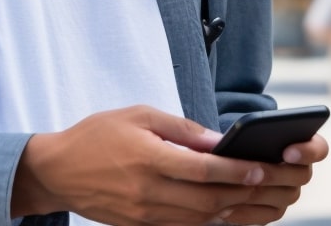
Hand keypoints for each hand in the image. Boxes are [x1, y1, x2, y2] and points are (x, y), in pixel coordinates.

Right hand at [12, 105, 270, 225]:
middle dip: (244, 195)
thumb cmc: (98, 135)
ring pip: (199, 220)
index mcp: (148, 158)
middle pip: (207, 201)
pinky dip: (210, 222)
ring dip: (232, 213)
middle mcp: (147, 191)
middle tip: (272, 188)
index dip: (235, 171)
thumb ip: (180, 128)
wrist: (57, 170)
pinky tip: (229, 213)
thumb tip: (217, 140)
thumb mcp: (138, 115)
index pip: (202, 170)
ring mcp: (143, 214)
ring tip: (260, 203)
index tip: (261, 168)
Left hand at [215, 132, 327, 225]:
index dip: (308, 151)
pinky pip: (265, 216)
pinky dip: (246, 211)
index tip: (287, 151)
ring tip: (235, 187)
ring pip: (285, 197)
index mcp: (302, 143)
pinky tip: (224, 207)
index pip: (319, 148)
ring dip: (260, 191)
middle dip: (277, 172)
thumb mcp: (240, 127)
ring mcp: (288, 192)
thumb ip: (243, 129)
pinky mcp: (272, 210)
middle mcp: (299, 170)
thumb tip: (223, 141)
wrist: (229, 156)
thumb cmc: (238, 135)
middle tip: (255, 171)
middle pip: (302, 176)